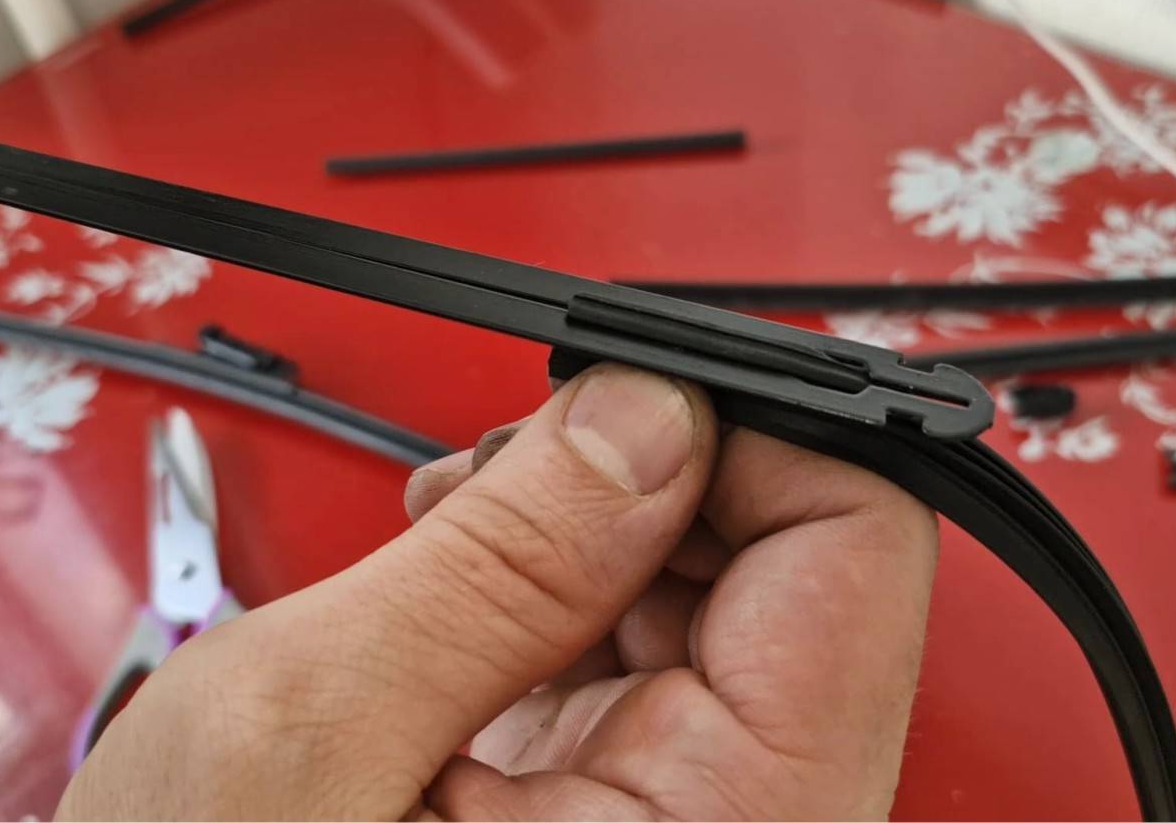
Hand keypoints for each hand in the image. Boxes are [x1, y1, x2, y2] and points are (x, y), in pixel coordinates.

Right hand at [57, 364, 937, 819]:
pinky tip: (469, 576)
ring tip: (462, 523)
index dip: (752, 438)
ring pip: (716, 602)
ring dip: (594, 529)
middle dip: (650, 482)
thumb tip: (648, 415)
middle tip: (515, 462)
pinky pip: (640, 655)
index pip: (857, 564)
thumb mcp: (317, 733)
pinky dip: (557, 590)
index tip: (629, 395)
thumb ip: (502, 564)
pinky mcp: (611, 811)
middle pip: (797, 574)